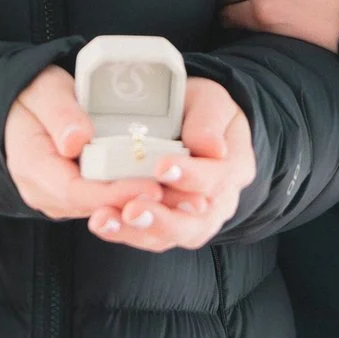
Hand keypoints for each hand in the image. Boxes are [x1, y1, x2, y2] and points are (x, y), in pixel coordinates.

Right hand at [5, 67, 161, 221]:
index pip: (76, 190)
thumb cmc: (31, 98)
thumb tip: (77, 142)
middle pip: (93, 205)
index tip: (151, 187)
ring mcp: (57, 197)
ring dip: (135, 204)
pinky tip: (159, 189)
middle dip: (134, 203)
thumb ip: (60, 114)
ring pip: (100, 209)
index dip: (115, 193)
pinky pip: (101, 202)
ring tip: (176, 196)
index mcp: (32, 165)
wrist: (15, 111)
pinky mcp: (71, 197)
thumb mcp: (44, 92)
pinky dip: (128, 196)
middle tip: (176, 195)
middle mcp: (43, 191)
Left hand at [88, 77, 255, 252]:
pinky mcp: (170, 226)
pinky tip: (103, 223)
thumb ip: (208, 121)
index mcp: (235, 165)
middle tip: (131, 210)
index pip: (217, 178)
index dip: (190, 175)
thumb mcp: (209, 101)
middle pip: (197, 223)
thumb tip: (212, 147)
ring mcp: (196, 218)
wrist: (191, 125)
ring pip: (171, 236)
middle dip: (162, 219)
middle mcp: (220, 200)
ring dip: (136, 231)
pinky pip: (150, 237)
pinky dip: (125, 232)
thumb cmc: (200, 110)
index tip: (160, 166)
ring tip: (105, 220)